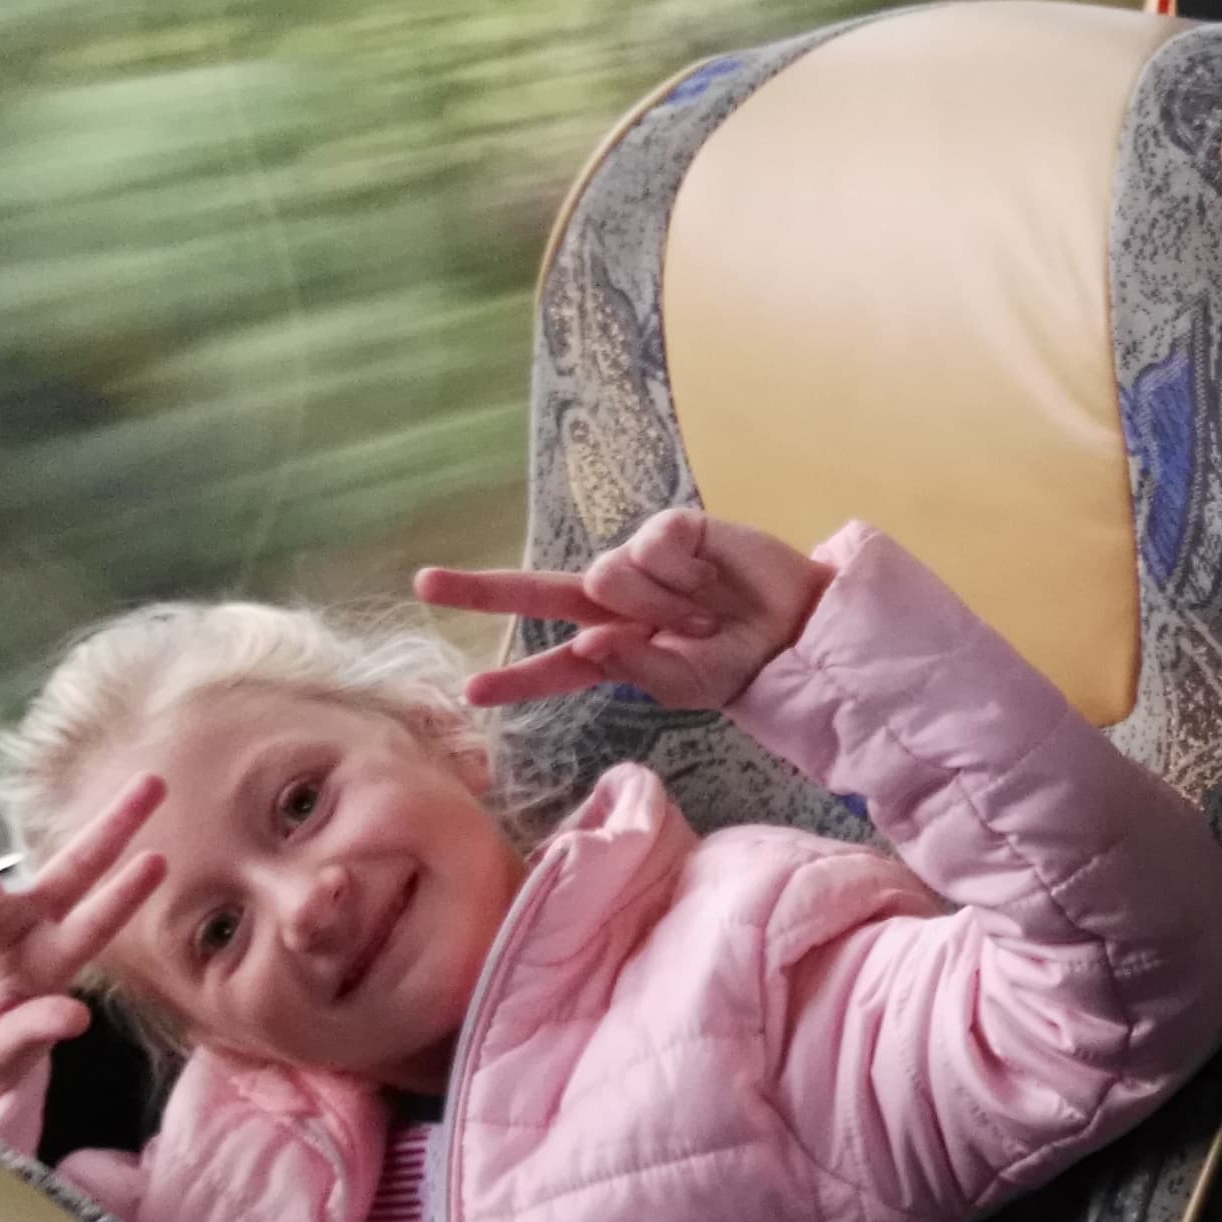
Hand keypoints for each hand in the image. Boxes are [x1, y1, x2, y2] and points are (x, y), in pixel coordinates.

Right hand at [0, 773, 167, 1116]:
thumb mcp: (8, 1053)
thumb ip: (37, 1031)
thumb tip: (77, 1018)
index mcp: (56, 959)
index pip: (97, 924)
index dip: (123, 894)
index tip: (160, 861)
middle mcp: (30, 921)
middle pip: (77, 862)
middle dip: (115, 823)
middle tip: (159, 780)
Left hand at [419, 511, 831, 712]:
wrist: (798, 630)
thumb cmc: (740, 665)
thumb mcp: (686, 687)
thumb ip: (637, 667)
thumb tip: (591, 640)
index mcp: (616, 648)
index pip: (556, 664)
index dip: (516, 678)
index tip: (471, 691)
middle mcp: (617, 602)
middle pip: (539, 592)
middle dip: (481, 589)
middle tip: (424, 584)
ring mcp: (640, 563)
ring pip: (606, 576)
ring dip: (660, 603)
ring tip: (704, 611)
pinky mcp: (671, 529)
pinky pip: (648, 548)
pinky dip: (681, 571)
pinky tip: (711, 575)